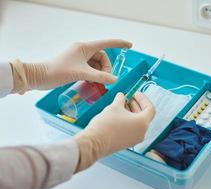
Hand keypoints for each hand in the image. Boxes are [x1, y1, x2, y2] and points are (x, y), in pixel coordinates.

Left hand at [11, 39, 131, 92]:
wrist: (40, 77)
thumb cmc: (58, 72)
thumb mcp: (82, 74)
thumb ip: (100, 77)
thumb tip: (115, 80)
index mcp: (84, 47)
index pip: (106, 43)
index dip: (119, 44)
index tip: (130, 46)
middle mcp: (82, 50)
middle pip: (102, 57)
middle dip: (106, 68)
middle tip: (105, 80)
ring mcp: (79, 58)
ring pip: (96, 64)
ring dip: (100, 73)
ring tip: (98, 83)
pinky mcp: (75, 65)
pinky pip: (90, 68)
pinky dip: (93, 75)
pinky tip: (92, 83)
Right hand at [74, 92, 154, 171]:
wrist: (94, 143)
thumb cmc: (106, 124)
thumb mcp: (114, 106)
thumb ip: (121, 99)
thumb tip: (122, 96)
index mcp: (143, 123)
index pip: (150, 108)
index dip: (143, 99)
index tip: (135, 93)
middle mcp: (142, 132)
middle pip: (143, 115)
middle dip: (136, 104)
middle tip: (127, 97)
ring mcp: (135, 139)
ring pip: (137, 122)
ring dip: (131, 112)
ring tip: (120, 104)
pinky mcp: (127, 143)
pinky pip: (132, 129)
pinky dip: (127, 120)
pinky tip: (118, 115)